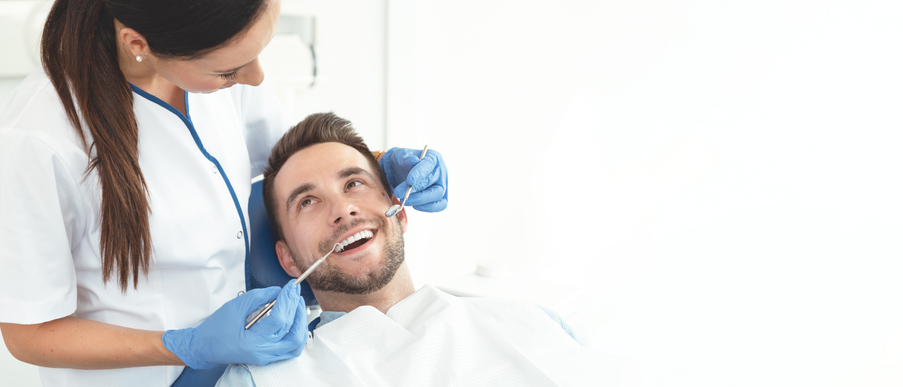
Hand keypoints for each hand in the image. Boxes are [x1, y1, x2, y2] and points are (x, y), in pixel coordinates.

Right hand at [162, 280, 306, 368]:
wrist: (204, 347)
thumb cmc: (215, 330)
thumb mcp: (235, 307)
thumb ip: (258, 297)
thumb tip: (278, 291)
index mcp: (253, 343)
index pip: (279, 320)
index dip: (287, 300)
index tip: (291, 286)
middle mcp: (263, 353)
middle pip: (293, 332)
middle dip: (297, 309)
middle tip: (294, 292)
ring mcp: (268, 357)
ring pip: (296, 343)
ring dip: (300, 322)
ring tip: (296, 304)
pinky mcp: (269, 356)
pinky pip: (290, 347)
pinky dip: (296, 332)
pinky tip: (294, 318)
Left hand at [379, 147, 447, 211]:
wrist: (399, 172)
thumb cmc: (402, 162)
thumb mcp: (399, 156)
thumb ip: (405, 157)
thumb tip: (413, 162)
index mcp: (433, 157)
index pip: (429, 165)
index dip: (420, 173)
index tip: (409, 181)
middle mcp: (441, 171)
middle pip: (434, 181)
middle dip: (416, 190)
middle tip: (399, 193)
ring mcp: (442, 185)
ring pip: (438, 195)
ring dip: (420, 200)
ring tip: (404, 200)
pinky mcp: (440, 197)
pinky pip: (439, 205)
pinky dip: (427, 207)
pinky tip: (414, 206)